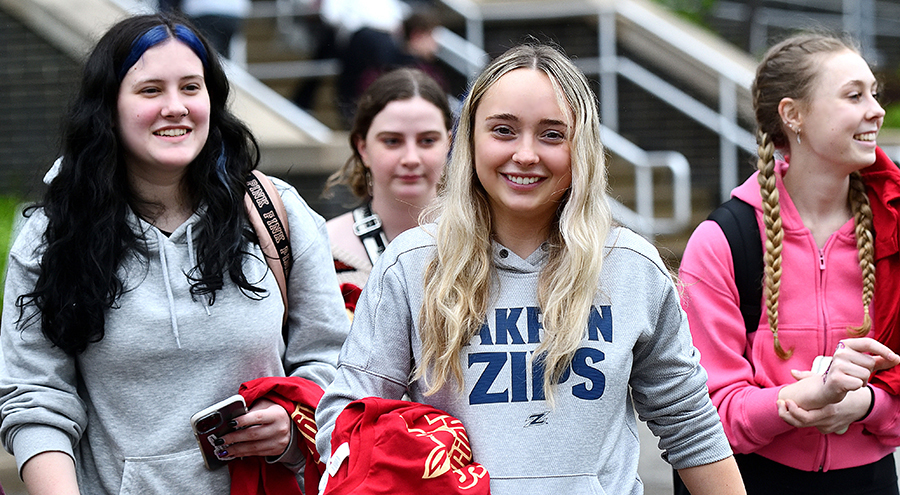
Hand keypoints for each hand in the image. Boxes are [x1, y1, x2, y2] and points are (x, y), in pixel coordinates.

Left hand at [217, 399, 291, 458]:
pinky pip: (256, 453)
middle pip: (253, 434)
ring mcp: (279, 441)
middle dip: (234, 438)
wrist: (291, 423)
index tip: (229, 423)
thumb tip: (231, 418)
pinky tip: (233, 452)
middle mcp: (280, 429)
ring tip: (223, 449)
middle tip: (221, 439)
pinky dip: (243, 453)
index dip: (243, 420)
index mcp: (277, 414)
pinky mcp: (276, 450)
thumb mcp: (266, 405)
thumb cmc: (274, 411)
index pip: (257, 417)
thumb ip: (251, 410)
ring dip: (236, 449)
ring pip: (254, 447)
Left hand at [776, 386, 871, 433]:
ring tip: (784, 406)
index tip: (785, 401)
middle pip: (801, 423)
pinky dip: (804, 418)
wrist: (863, 404)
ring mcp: (829, 427)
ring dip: (792, 416)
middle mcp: (829, 421)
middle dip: (786, 415)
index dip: (792, 411)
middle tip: (779, 404)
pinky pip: (814, 425)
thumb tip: (792, 372)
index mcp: (829, 410)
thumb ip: (808, 377)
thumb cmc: (843, 389)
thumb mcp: (829, 381)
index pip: (805, 417)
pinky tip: (799, 409)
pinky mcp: (830, 429)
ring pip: (805, 425)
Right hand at [779, 338, 897, 409]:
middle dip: (867, 372)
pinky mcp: (836, 378)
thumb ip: (881, 360)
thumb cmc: (848, 374)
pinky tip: (847, 386)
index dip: (883, 350)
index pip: (868, 343)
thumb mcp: (864, 364)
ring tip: (850, 380)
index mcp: (845, 345)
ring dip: (862, 381)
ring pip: (865, 374)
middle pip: (869, 362)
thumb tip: (898, 358)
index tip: (894, 357)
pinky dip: (857, 387)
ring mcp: (837, 365)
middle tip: (854, 374)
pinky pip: (859, 383)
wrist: (827, 388)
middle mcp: (840, 352)